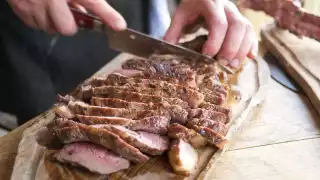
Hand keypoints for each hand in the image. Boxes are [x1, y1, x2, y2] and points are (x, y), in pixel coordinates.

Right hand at [7, 0, 126, 34]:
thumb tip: (88, 11)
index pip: (93, 3)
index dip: (108, 16)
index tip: (119, 26)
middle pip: (67, 28)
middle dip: (70, 24)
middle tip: (68, 13)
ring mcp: (33, 4)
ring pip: (50, 29)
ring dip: (53, 22)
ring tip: (52, 7)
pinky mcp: (21, 9)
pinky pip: (35, 25)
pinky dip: (40, 19)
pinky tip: (40, 7)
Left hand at [163, 0, 257, 67]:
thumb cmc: (192, 5)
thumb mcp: (181, 14)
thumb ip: (174, 30)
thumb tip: (167, 49)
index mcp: (210, 4)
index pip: (218, 23)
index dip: (215, 41)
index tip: (206, 56)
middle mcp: (227, 7)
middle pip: (237, 26)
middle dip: (231, 48)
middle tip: (222, 63)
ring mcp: (236, 13)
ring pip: (247, 29)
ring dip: (243, 49)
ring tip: (234, 65)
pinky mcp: (242, 19)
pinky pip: (251, 31)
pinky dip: (252, 45)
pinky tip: (250, 57)